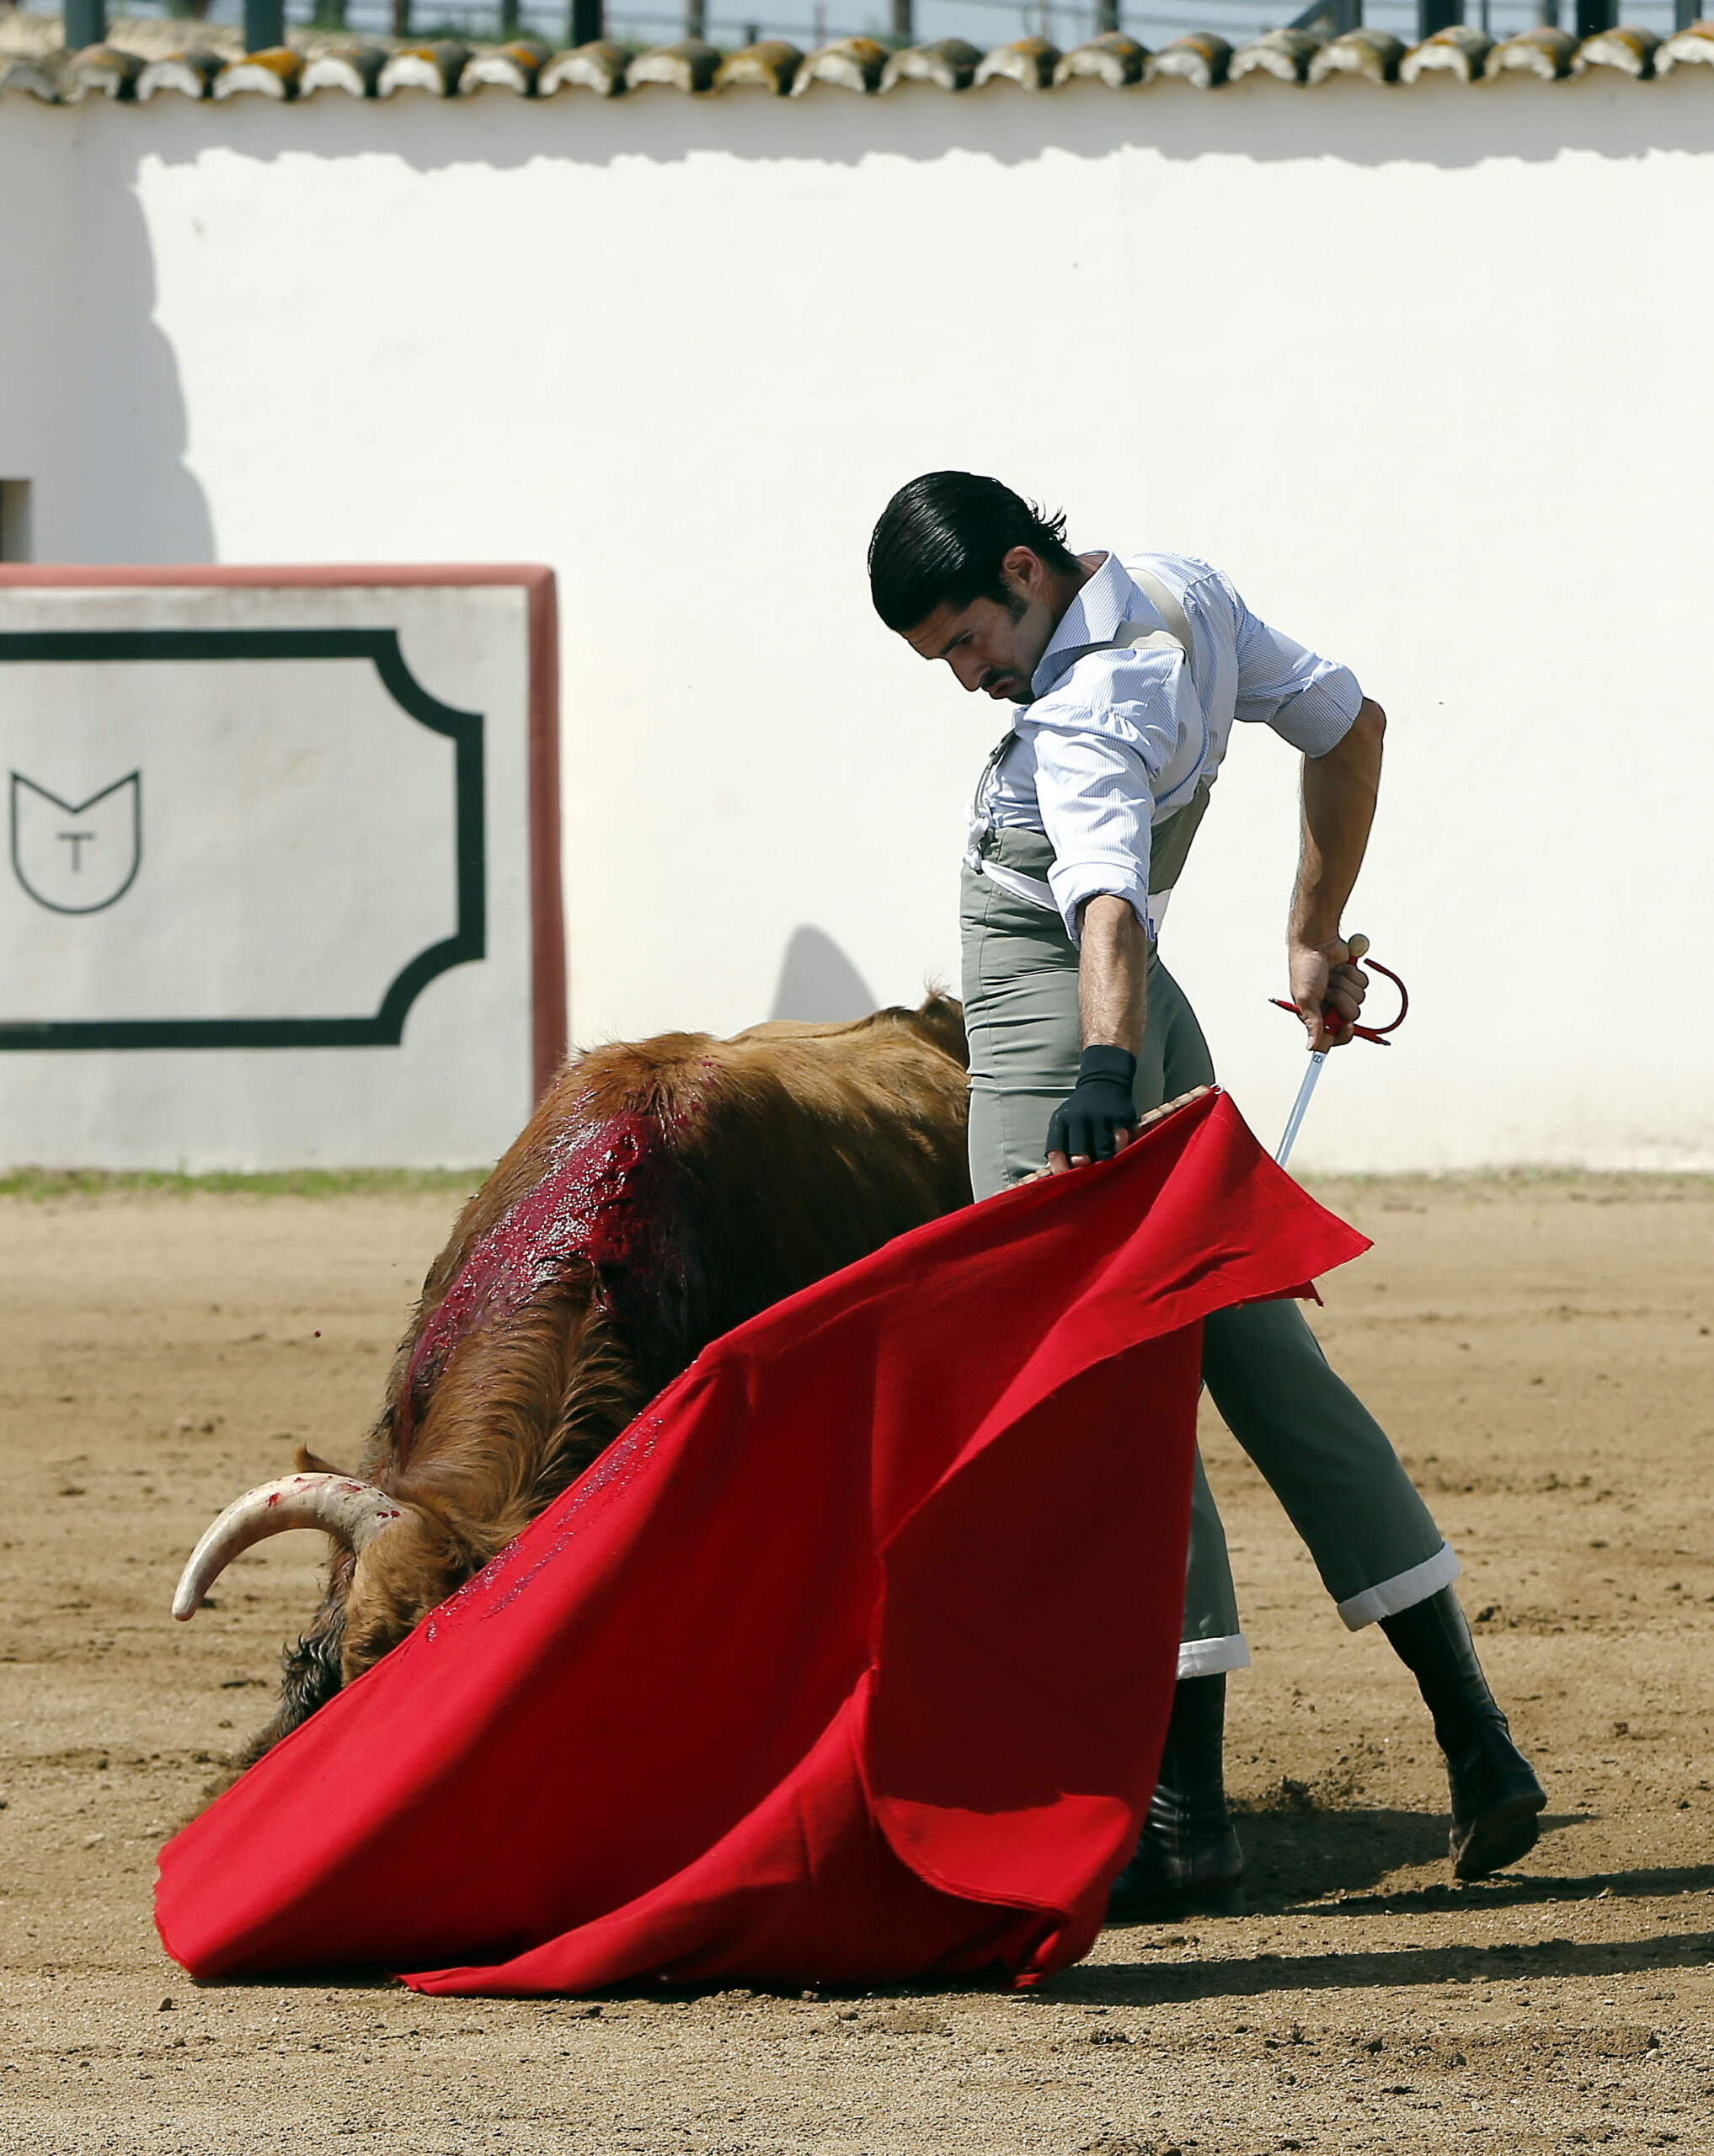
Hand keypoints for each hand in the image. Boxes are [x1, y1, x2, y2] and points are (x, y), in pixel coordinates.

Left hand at [1046, 1046, 1137, 1170]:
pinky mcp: (1120, 1116)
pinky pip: (1121, 1143)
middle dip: (1083, 1169)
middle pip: (1079, 1155)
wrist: (1103, 1082)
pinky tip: (1118, 1149)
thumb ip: (1062, 1146)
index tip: (1067, 1180)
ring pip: (1103, 1153)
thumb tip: (1059, 1176)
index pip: (1056, 1151)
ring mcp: (1100, 1116)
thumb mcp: (1065, 1123)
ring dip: (1104, 1163)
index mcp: (1061, 1121)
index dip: (1061, 1170)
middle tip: (1088, 1174)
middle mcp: (1078, 1118)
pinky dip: (1120, 1150)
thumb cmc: (1081, 1112)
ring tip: (1104, 1165)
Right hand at [1288, 934, 1368, 1050]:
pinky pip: (1364, 984)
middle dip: (1342, 999)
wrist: (1316, 941)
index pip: (1333, 1036)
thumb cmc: (1305, 968)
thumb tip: (1312, 1048)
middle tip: (1329, 989)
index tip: (1348, 1026)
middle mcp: (1330, 1006)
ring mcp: (1343, 993)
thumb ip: (1313, 1024)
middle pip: (1351, 1016)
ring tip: (1332, 974)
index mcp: (1315, 1014)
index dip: (1342, 1034)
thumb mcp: (1306, 998)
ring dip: (1346, 984)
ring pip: (1359, 999)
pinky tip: (1341, 966)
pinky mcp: (1353, 980)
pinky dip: (1354, 974)